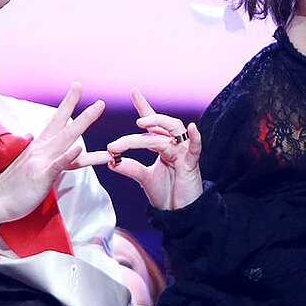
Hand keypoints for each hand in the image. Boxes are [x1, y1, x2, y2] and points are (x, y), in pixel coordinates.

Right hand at [0, 84, 109, 228]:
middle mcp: (41, 149)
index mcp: (39, 146)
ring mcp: (41, 161)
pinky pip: (57, 164)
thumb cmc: (15, 187)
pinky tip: (78, 147)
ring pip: (65, 138)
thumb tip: (59, 151)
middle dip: (83, 112)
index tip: (77, 87)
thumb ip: (46, 156)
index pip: (56, 120)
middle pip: (65, 125)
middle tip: (100, 101)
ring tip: (96, 109)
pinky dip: (68, 155)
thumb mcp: (32, 165)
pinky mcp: (41, 176)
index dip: (68, 104)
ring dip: (82, 123)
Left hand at [105, 88, 202, 210]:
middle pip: (159, 126)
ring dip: (158, 124)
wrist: (179, 214)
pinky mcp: (191, 164)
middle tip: (132, 124)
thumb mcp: (144, 179)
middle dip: (146, 120)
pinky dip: (195, 137)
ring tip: (142, 124)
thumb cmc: (166, 194)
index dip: (143, 106)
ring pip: (172, 131)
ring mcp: (183, 153)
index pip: (152, 122)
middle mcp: (172, 145)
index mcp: (161, 145)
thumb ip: (129, 168)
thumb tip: (110, 160)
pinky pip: (195, 147)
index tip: (133, 91)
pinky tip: (191, 128)